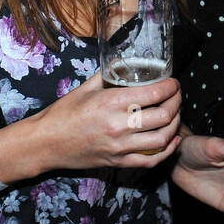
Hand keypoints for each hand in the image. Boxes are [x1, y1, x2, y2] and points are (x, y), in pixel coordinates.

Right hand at [34, 72, 181, 170]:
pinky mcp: (119, 162)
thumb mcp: (86, 87)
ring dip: (175, 125)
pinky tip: (172, 140)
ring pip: (162, 138)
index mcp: (111, 102)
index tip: (173, 83)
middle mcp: (119, 125)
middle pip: (163, 115)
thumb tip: (124, 62)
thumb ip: (108, 74)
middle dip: (176, 103)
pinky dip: (167, 150)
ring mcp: (120, 146)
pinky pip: (151, 160)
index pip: (154, 93)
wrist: (46, 142)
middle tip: (177, 96)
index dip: (170, 87)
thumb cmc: (63, 113)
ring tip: (175, 115)